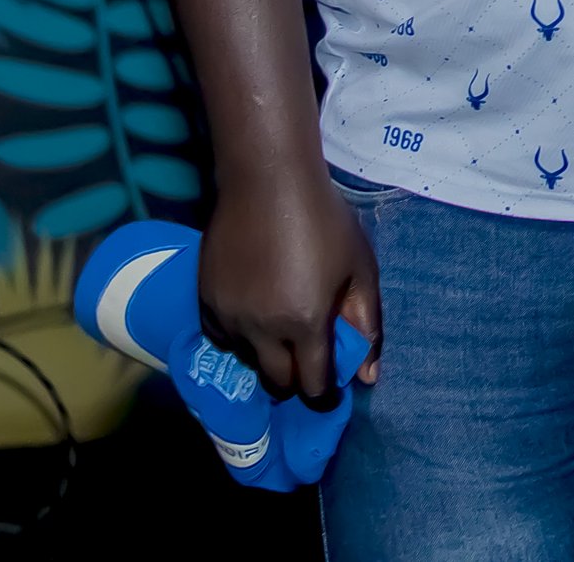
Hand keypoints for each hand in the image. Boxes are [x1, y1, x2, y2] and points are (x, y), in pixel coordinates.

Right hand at [196, 166, 383, 403]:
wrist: (267, 182)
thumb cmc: (324, 221)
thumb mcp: (360, 268)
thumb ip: (366, 323)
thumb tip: (368, 375)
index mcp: (305, 322)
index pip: (313, 383)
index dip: (325, 391)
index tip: (331, 384)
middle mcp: (262, 329)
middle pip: (277, 383)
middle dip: (296, 382)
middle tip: (308, 361)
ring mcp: (230, 316)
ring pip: (248, 361)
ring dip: (267, 357)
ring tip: (282, 328)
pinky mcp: (205, 301)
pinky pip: (222, 338)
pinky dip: (240, 338)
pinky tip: (255, 316)